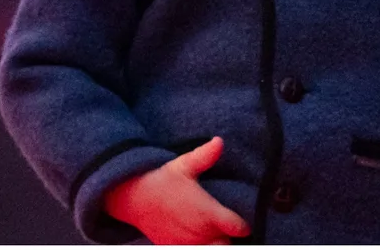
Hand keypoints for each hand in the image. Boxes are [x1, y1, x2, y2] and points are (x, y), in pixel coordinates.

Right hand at [104, 136, 250, 244]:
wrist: (134, 198)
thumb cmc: (163, 180)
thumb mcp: (184, 165)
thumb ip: (205, 156)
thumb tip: (219, 140)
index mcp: (206, 212)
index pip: (236, 227)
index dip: (244, 225)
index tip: (244, 219)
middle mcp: (199, 232)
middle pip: (226, 244)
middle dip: (229, 236)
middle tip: (228, 224)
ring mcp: (187, 244)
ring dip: (217, 243)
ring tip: (216, 232)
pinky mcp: (175, 249)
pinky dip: (201, 246)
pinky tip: (201, 237)